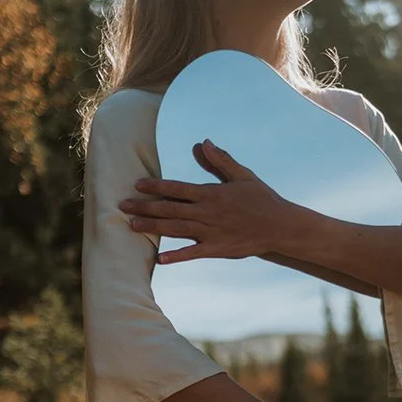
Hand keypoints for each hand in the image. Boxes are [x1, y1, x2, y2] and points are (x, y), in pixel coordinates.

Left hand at [118, 139, 294, 262]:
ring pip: (175, 229)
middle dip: (144, 207)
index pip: (177, 188)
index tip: (137, 185)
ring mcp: (210, 232)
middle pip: (169, 208)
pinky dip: (175, 256)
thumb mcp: (242, 175)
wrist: (279, 226)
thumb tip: (203, 142)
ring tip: (131, 225)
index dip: (155, 186)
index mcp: (211, 193)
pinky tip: (159, 259)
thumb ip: (220, 160)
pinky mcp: (216, 249)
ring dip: (152, 227)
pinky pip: (192, 253)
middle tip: (122, 206)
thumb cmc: (261, 199)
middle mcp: (206, 212)